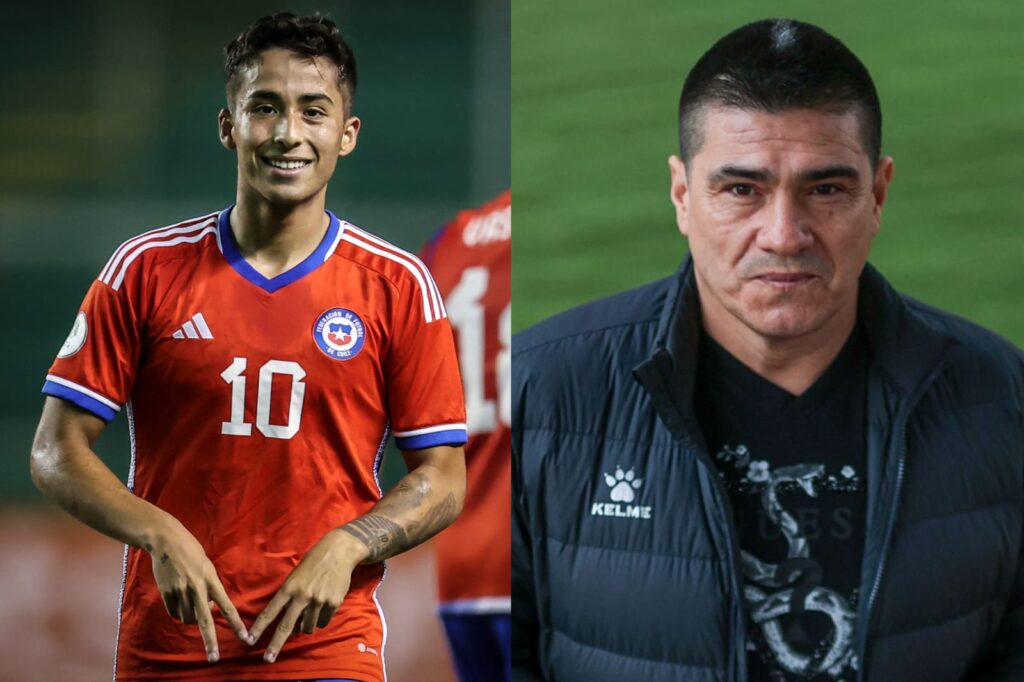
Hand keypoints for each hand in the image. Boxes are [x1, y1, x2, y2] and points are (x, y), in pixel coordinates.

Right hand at [149, 522, 248, 661]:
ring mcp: (180, 591)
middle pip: (205, 620)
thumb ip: (210, 587)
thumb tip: (209, 608)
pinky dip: (179, 611)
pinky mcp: (167, 593)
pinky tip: (179, 598)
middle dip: (210, 641)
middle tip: (214, 657)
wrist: (166, 541)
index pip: (227, 606)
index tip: (245, 637)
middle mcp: (197, 587)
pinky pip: (174, 612)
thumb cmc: (191, 552)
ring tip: (190, 600)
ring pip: (188, 618)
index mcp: (211, 579)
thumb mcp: (207, 567)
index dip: (236, 623)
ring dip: (192, 618)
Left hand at [248, 529, 365, 662]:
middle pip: (285, 626)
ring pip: (308, 627)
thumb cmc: (314, 563)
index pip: (271, 611)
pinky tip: (324, 604)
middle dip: (275, 644)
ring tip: (311, 611)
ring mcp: (318, 600)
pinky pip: (323, 621)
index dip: (259, 627)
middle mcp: (302, 596)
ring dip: (306, 625)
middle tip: (267, 659)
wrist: (339, 551)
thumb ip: (290, 597)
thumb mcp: (296, 576)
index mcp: (289, 587)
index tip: (249, 640)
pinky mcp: (333, 603)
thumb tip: (292, 625)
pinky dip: (321, 618)